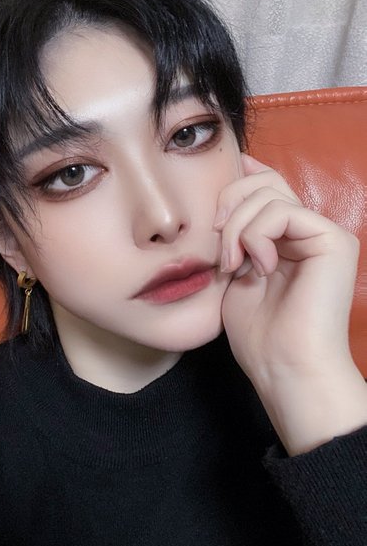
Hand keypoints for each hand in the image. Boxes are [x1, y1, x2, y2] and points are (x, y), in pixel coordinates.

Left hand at [217, 154, 366, 454]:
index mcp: (286, 239)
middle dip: (230, 205)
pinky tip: (257, 266)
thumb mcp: (233, 274)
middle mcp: (307, 232)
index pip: (266, 187)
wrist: (282, 366)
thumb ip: (233, 237)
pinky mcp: (333, 241)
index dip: (239, 179)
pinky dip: (257, 235)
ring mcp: (323, 234)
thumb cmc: (257, 333)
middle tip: (218, 246)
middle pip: (266, 182)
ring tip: (232, 265)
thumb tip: (223, 200)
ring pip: (270, 195)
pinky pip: (283, 212)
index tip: (212, 201)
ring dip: (237, 229)